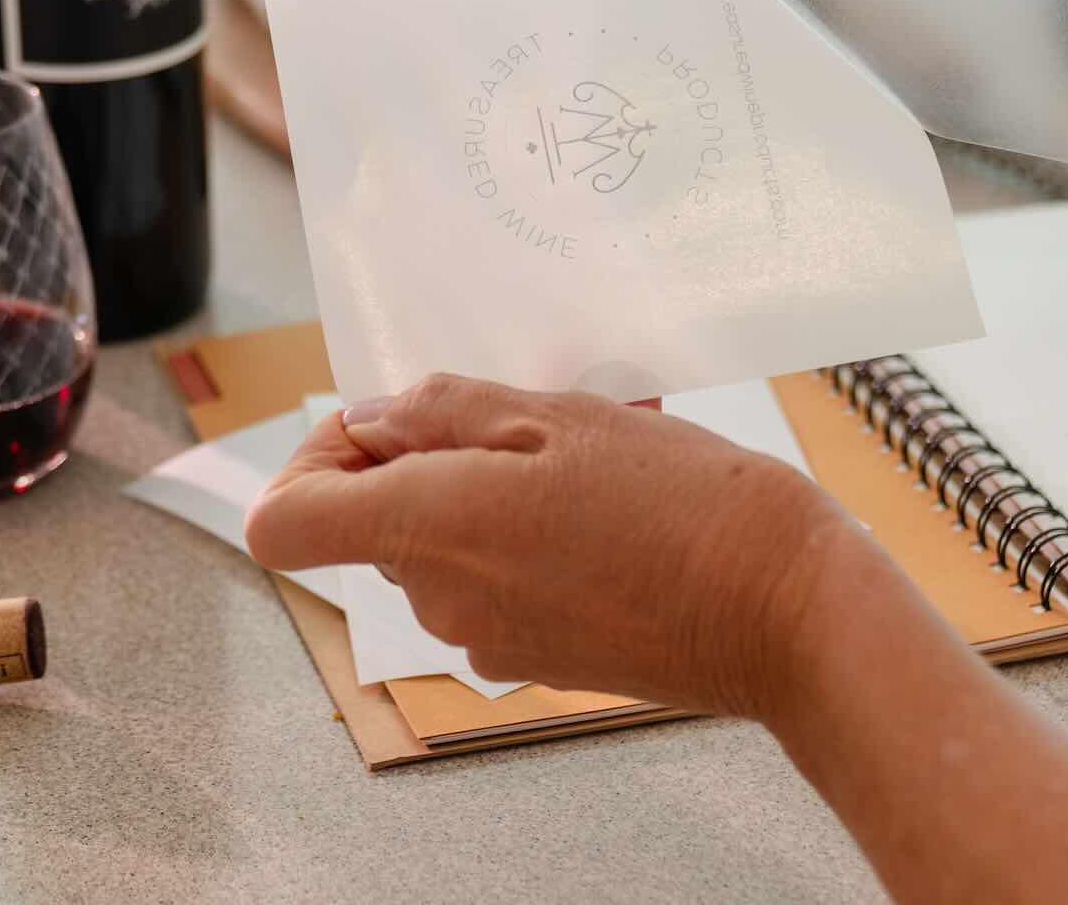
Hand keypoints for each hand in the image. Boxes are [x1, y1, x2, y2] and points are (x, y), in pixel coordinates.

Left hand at [244, 373, 873, 717]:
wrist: (781, 606)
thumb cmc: (681, 502)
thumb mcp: (561, 416)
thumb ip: (447, 412)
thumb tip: (371, 420)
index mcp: (433, 529)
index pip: (286, 522)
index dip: (310, 460)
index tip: (380, 423)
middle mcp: (442, 598)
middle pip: (374, 520)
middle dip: (433, 454)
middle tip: (529, 413)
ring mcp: (488, 637)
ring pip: (445, 539)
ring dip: (495, 485)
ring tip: (593, 449)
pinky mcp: (536, 655)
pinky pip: (497, 576)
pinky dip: (531, 530)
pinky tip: (613, 499)